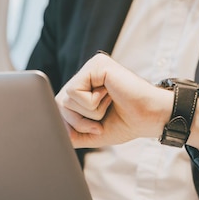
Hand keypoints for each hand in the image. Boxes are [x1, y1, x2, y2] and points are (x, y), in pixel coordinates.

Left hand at [55, 53, 171, 147]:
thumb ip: (70, 131)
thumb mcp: (91, 132)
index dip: (72, 123)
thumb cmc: (126, 123)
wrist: (149, 119)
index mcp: (84, 87)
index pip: (58, 106)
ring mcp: (91, 68)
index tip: (95, 128)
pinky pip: (75, 92)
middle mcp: (85, 74)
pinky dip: (92, 103)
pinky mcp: (96, 65)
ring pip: (66, 99)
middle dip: (79, 121)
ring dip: (89, 112)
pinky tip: (110, 95)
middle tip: (102, 118)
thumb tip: (48, 134)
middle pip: (58, 103)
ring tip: (109, 104)